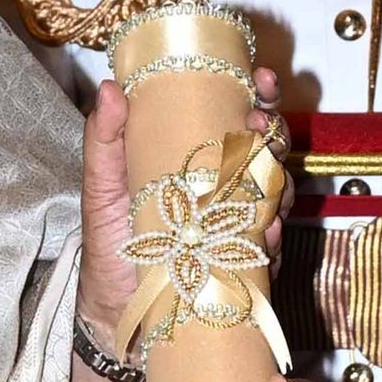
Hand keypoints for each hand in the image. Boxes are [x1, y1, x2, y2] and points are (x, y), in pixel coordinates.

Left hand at [81, 65, 284, 357]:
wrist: (111, 304)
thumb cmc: (110, 240)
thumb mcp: (103, 184)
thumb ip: (105, 138)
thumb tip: (111, 87)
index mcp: (198, 157)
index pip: (236, 115)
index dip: (256, 93)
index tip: (260, 77)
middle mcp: (225, 187)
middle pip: (268, 149)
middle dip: (274, 131)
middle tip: (260, 124)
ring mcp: (238, 225)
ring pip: (277, 193)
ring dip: (279, 181)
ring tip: (267, 176)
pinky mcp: (243, 265)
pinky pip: (270, 247)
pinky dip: (273, 236)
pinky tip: (268, 230)